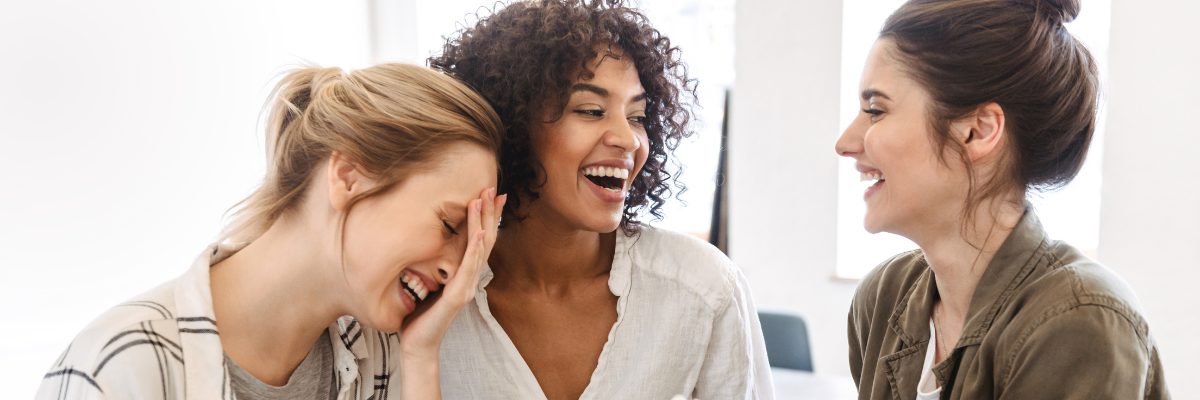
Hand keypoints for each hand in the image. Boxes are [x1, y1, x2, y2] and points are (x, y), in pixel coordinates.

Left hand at [398, 188, 504, 398]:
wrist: (417, 344)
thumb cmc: (420, 316)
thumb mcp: (428, 282)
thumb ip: (435, 264)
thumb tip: (428, 241)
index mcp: (464, 273)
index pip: (480, 239)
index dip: (487, 217)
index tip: (493, 195)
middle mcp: (470, 278)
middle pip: (485, 239)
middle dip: (490, 213)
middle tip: (494, 188)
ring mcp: (466, 286)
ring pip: (480, 249)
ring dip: (483, 222)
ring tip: (485, 200)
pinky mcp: (457, 295)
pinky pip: (469, 268)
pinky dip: (475, 249)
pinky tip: (479, 233)